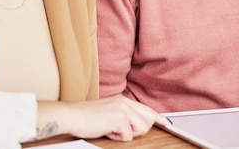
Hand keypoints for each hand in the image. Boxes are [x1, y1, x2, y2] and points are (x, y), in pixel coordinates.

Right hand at [39, 95, 166, 141]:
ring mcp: (123, 109)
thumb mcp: (108, 113)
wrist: (72, 116)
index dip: (158, 117)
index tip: (167, 123)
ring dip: (128, 134)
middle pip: (148, 120)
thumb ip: (123, 116)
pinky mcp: (119, 119)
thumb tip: (135, 125)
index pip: (146, 109)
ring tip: (112, 130)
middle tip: (121, 131)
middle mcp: (126, 102)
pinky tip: (107, 131)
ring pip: (141, 128)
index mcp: (123, 100)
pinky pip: (127, 136)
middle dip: (138, 130)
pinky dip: (117, 138)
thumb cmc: (86, 117)